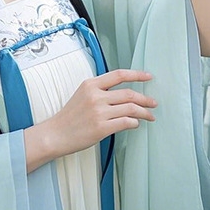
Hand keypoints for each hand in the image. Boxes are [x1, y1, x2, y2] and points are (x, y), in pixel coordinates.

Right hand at [42, 69, 156, 157]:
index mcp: (91, 84)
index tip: (148, 77)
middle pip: (129, 94)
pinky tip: (135, 123)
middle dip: (145, 99)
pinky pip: (126, 122)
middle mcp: (96, 96)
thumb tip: (124, 93)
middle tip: (153, 102)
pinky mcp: (101, 128)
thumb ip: (101, 90)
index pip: (119, 75)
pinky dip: (134, 122)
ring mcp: (99, 112)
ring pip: (130, 108)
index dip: (137, 74)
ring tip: (150, 115)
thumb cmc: (69, 117)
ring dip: (144, 112)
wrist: (55, 134)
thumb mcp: (82, 94)